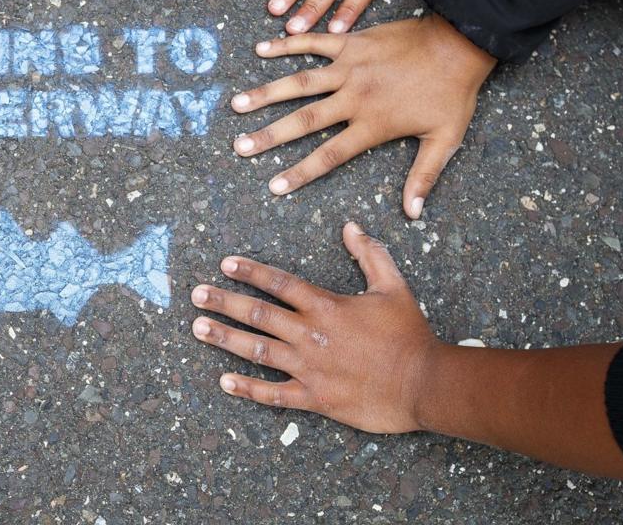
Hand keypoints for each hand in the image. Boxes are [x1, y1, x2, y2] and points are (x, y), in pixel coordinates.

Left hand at [191, 222, 438, 432]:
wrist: (426, 385)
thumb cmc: (410, 335)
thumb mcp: (393, 287)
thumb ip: (369, 254)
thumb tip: (351, 226)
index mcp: (326, 306)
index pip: (279, 283)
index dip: (250, 272)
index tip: (225, 263)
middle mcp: (310, 335)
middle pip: (258, 314)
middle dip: (223, 302)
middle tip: (195, 294)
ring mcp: (309, 368)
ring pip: (257, 350)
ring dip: (224, 338)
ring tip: (197, 328)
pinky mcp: (314, 398)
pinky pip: (273, 394)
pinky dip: (247, 389)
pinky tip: (224, 381)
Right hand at [231, 15, 494, 217]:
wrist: (460, 42)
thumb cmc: (453, 93)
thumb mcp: (445, 139)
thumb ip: (424, 176)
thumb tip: (412, 214)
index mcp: (373, 124)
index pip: (329, 154)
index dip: (300, 172)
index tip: (273, 185)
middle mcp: (354, 97)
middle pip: (304, 120)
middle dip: (269, 135)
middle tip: (240, 146)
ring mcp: (350, 67)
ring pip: (300, 82)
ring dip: (267, 93)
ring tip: (237, 103)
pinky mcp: (351, 42)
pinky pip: (313, 42)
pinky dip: (286, 44)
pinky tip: (261, 48)